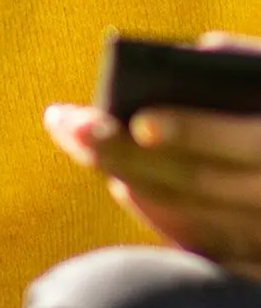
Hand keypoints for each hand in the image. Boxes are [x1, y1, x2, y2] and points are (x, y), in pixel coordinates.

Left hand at [44, 32, 260, 280]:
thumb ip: (253, 67)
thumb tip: (196, 52)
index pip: (250, 142)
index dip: (195, 131)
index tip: (141, 120)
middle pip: (204, 183)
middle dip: (126, 153)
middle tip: (65, 124)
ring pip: (202, 222)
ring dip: (138, 185)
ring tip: (88, 148)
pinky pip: (216, 255)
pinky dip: (169, 223)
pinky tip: (131, 189)